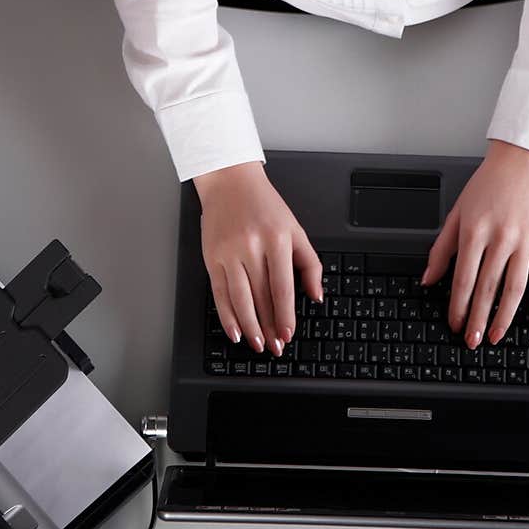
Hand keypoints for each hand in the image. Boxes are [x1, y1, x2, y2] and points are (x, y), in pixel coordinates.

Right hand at [193, 161, 322, 356]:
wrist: (229, 182)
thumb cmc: (265, 206)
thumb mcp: (295, 228)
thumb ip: (309, 263)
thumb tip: (316, 296)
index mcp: (277, 239)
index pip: (282, 287)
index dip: (285, 315)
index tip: (288, 334)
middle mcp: (252, 246)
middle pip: (261, 297)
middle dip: (269, 327)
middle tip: (275, 347)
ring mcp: (230, 252)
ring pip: (240, 299)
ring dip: (249, 326)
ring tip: (257, 343)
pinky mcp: (212, 257)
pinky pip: (219, 293)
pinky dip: (227, 315)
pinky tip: (235, 330)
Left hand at [420, 140, 528, 348]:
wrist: (520, 163)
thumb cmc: (487, 186)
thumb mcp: (457, 213)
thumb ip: (441, 249)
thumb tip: (428, 279)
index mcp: (475, 231)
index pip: (463, 278)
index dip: (457, 305)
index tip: (454, 322)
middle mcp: (500, 238)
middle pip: (487, 287)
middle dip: (477, 318)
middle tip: (471, 340)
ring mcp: (523, 243)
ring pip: (514, 288)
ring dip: (504, 317)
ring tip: (495, 336)